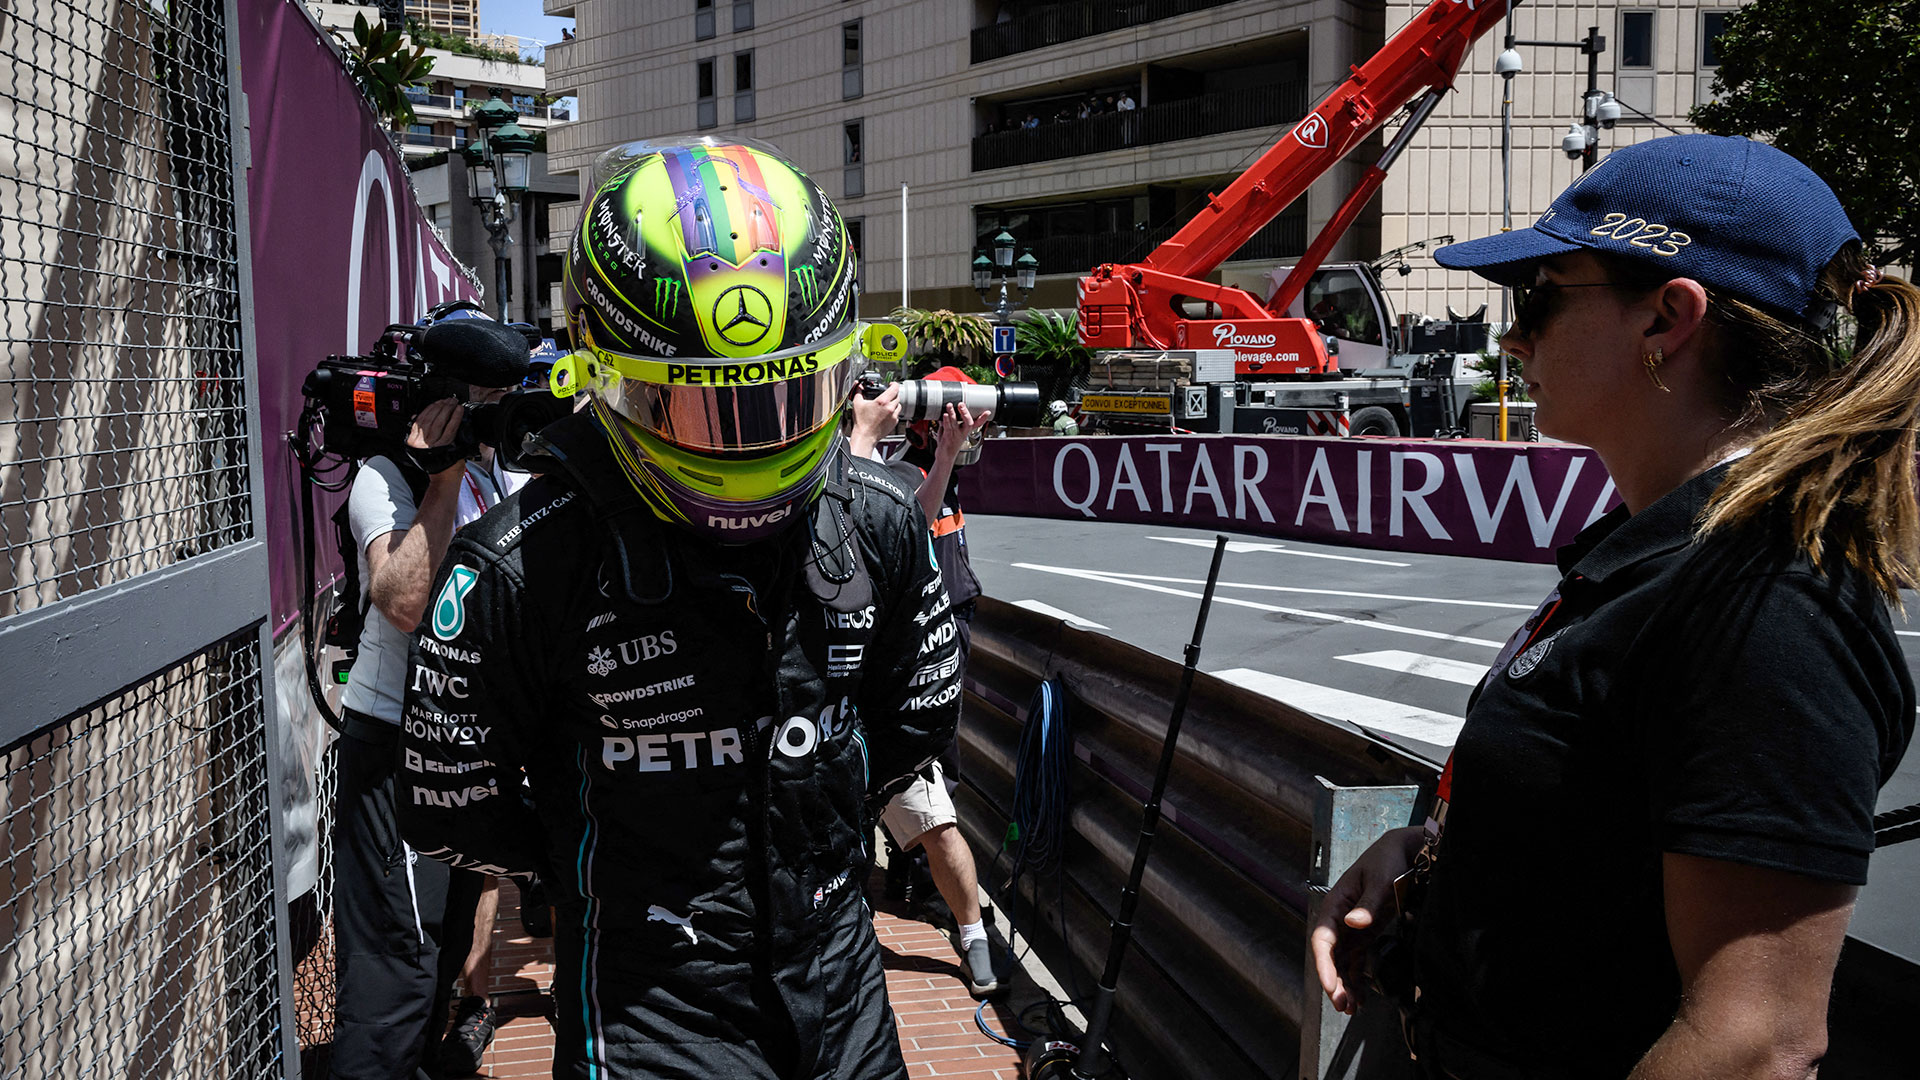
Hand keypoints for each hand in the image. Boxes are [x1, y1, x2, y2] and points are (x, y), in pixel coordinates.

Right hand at [407, 398, 466, 474]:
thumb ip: (418, 433)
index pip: (420, 420)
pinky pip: (450, 429)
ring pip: (439, 422)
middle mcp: (421, 443)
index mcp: (413, 441)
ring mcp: (432, 445)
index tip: (437, 402)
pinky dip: (454, 418)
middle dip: (441, 406)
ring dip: (448, 410)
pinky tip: (458, 412)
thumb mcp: (420, 448)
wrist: (442, 479)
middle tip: (449, 400)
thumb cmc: (434, 463)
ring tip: (453, 403)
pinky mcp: (444, 446)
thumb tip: (416, 416)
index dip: (430, 408)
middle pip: (430, 419)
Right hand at [847, 384, 900, 459]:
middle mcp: (890, 408)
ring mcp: (893, 416)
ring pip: (899, 405)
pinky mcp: (894, 423)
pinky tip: (886, 413)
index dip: (894, 384)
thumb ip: (858, 392)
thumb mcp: (857, 404)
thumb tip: (858, 385)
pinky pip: (897, 414)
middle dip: (893, 394)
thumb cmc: (861, 422)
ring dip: (894, 403)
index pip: (895, 388)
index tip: (891, 384)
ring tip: (886, 404)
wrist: (865, 436)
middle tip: (887, 394)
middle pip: (897, 396)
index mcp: (883, 401)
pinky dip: (893, 412)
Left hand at [933, 402, 991, 464]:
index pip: (977, 424)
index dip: (983, 418)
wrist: (945, 456)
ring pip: (955, 422)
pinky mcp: (948, 437)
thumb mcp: (952, 431)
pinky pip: (947, 427)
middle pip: (968, 423)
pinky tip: (944, 414)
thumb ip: (949, 421)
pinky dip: (946, 420)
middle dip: (965, 413)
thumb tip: (945, 411)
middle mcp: (962, 433)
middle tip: (962, 404)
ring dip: (952, 413)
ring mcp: (955, 435)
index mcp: (966, 431)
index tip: (987, 412)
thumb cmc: (950, 443)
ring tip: (950, 405)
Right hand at [1309, 825, 1423, 1014]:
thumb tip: (1353, 923)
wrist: (1404, 853)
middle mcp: (1339, 919)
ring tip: (1352, 1009)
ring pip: (1341, 962)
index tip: (1331, 985)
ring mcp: (1351, 928)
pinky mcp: (1365, 934)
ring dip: (1345, 985)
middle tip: (1344, 1005)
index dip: (1324, 964)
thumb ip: (1368, 904)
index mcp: (1335, 904)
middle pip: (1330, 956)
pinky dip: (1356, 979)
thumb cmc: (1387, 862)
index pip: (1322, 939)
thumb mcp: (1380, 881)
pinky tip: (1362, 997)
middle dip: (1334, 982)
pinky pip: (1355, 961)